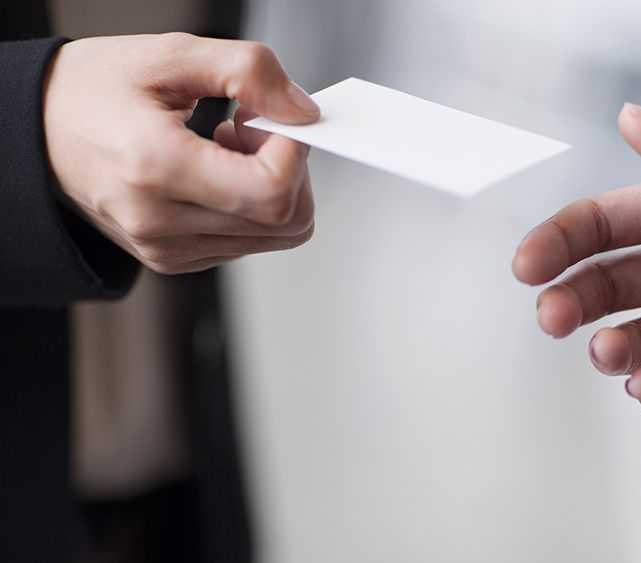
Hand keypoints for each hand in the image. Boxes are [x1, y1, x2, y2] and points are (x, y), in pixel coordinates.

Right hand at [43, 33, 319, 273]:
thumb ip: (247, 71)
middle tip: (251, 128)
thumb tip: (302, 111)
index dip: (294, 150)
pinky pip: (249, 241)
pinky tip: (213, 170)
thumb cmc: (94, 91)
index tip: (273, 116)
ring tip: (223, 146)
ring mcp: (167, 249)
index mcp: (156, 168)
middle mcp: (161, 222)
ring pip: (276, 236)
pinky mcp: (174, 259)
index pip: (272, 191)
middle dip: (290, 168)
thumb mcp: (171, 54)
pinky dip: (249, 204)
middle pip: (286, 222)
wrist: (36, 131)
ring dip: (270, 186)